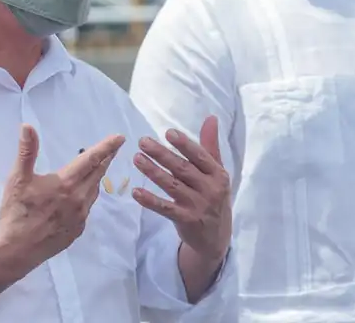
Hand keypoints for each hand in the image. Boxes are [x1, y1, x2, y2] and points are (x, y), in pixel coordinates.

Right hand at [0, 124, 124, 268]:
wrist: (17, 250)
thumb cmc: (17, 212)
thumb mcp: (18, 178)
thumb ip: (27, 151)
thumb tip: (27, 126)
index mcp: (67, 183)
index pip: (91, 160)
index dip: (106, 147)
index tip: (120, 138)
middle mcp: (79, 199)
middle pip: (97, 174)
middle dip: (106, 159)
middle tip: (113, 149)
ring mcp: (80, 217)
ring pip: (93, 191)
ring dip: (96, 178)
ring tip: (95, 169)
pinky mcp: (77, 230)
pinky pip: (87, 208)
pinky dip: (87, 196)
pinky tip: (79, 196)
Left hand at [132, 116, 231, 261]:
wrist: (217, 237)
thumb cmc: (213, 197)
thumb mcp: (216, 172)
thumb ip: (210, 146)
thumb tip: (211, 118)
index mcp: (218, 174)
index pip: (200, 156)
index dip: (184, 144)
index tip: (168, 133)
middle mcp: (210, 188)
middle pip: (182, 169)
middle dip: (162, 154)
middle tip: (143, 142)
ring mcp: (198, 205)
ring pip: (172, 186)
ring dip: (153, 172)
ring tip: (137, 159)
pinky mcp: (186, 220)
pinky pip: (166, 209)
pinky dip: (151, 201)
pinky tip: (136, 192)